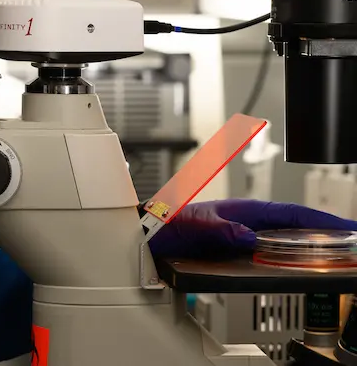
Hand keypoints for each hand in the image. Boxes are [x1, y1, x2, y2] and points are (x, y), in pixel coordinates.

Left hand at [148, 199, 356, 258]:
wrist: (142, 234)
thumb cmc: (163, 224)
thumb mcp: (192, 225)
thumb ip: (220, 228)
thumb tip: (250, 236)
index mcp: (240, 209)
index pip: (290, 212)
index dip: (321, 219)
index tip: (348, 227)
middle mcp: (243, 220)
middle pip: (293, 225)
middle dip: (324, 232)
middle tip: (351, 244)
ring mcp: (240, 234)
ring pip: (283, 238)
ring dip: (307, 245)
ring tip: (333, 256)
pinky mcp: (233, 248)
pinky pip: (268, 252)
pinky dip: (287, 256)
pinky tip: (294, 267)